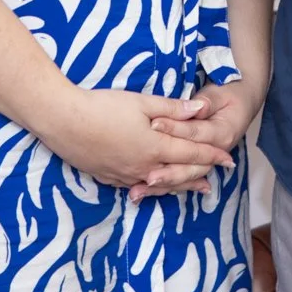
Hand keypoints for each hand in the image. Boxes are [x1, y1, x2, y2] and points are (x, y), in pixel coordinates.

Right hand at [46, 89, 234, 189]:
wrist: (63, 121)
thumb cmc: (103, 107)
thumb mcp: (141, 102)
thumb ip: (173, 108)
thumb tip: (202, 109)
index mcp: (155, 147)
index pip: (192, 154)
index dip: (212, 157)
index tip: (228, 160)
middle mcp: (143, 167)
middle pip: (179, 174)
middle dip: (201, 174)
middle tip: (218, 176)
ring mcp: (124, 175)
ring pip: (160, 185)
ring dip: (180, 185)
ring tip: (195, 188)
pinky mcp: (108, 177)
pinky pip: (138, 186)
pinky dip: (154, 188)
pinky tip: (155, 187)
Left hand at [140, 78, 265, 200]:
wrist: (241, 103)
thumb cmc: (229, 95)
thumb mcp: (220, 93)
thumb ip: (207, 101)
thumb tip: (197, 107)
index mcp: (222, 133)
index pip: (194, 133)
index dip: (173, 128)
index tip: (153, 124)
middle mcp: (215, 152)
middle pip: (189, 165)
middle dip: (166, 171)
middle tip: (146, 175)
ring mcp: (207, 161)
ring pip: (183, 178)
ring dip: (161, 185)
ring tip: (138, 192)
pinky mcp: (198, 164)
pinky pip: (180, 180)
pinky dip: (163, 187)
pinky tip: (143, 193)